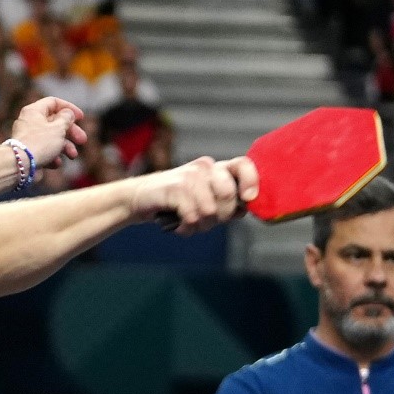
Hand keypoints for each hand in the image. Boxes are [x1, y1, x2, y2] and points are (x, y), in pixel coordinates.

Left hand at [10, 97, 87, 168]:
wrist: (19, 165)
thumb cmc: (39, 143)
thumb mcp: (58, 127)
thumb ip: (66, 118)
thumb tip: (68, 113)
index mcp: (34, 111)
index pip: (53, 103)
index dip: (69, 108)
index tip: (81, 117)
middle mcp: (30, 123)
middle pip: (55, 122)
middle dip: (71, 132)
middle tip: (82, 140)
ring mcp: (30, 138)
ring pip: (52, 139)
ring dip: (66, 147)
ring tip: (73, 155)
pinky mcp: (30, 153)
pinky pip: (45, 151)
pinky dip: (53, 156)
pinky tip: (56, 163)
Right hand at [130, 155, 258, 234]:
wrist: (141, 198)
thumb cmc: (178, 201)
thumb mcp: (206, 199)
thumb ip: (227, 202)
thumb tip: (245, 209)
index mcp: (217, 168)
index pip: (243, 165)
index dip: (252, 182)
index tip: (247, 200)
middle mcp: (205, 167)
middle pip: (228, 194)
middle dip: (221, 216)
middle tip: (206, 221)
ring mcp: (189, 176)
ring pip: (210, 210)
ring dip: (201, 225)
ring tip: (190, 223)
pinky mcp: (174, 187)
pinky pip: (192, 217)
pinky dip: (187, 228)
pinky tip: (179, 225)